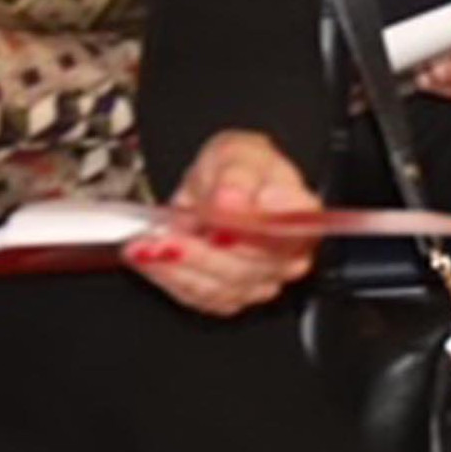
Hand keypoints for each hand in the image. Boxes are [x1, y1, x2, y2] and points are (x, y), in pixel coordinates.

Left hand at [129, 131, 320, 316]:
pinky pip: (200, 297)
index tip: (217, 226)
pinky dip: (171, 278)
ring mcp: (262, 280)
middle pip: (250, 266)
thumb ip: (237, 176)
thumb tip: (231, 200)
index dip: (253, 235)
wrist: (217, 186)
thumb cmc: (235, 168)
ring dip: (180, 267)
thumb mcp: (236, 154)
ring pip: (221, 286)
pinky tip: (151, 258)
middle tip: (167, 236)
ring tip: (149, 245)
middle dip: (202, 253)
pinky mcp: (232, 296)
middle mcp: (289, 253)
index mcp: (301, 212)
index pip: (288, 233)